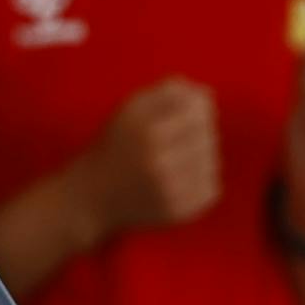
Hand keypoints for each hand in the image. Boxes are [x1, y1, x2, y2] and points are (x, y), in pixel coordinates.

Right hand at [84, 78, 220, 235]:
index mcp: (147, 132)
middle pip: (207, 137)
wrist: (92, 197)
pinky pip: (210, 189)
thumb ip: (167, 92)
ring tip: (173, 161)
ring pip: (212, 163)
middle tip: (174, 140)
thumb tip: (207, 95)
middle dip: (198, 134)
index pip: (199, 111)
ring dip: (199, 159)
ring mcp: (170, 191)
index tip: (186, 113)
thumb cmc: (115, 145)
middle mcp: (159, 163)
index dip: (198, 109)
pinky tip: (176, 182)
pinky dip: (199, 183)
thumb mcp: (130, 109)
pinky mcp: (177, 212)